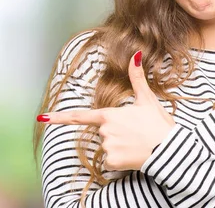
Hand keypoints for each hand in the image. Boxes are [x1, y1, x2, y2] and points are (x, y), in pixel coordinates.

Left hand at [38, 51, 175, 170]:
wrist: (169, 149)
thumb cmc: (158, 123)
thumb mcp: (147, 100)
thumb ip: (137, 78)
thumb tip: (135, 54)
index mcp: (110, 115)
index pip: (81, 116)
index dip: (60, 117)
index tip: (42, 118)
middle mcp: (105, 130)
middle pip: (104, 132)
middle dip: (117, 133)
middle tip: (137, 132)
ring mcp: (108, 146)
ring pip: (108, 147)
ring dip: (120, 146)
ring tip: (138, 143)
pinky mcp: (112, 161)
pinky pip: (111, 161)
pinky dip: (122, 159)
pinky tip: (134, 155)